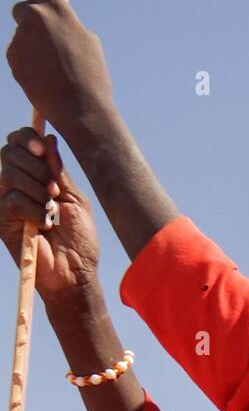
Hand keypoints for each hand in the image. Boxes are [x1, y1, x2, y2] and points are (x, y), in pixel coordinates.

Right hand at [0, 128, 99, 299]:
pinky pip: (13, 200)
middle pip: (9, 153)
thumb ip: (59, 171)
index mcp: (33, 177)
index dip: (27, 139)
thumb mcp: (74, 199)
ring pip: (11, 174)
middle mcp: (15, 186)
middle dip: (36, 168)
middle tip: (54, 192)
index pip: (18, 143)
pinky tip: (43, 226)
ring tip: (51, 214)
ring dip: (38, 193)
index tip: (43, 149)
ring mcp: (6, 203)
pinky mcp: (1, 221)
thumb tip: (48, 139)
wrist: (76, 272)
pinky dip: (34, 211)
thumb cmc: (80, 239)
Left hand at [6, 0, 113, 140]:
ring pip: (21, 35)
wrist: (80, 110)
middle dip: (30, 21)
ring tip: (51, 68)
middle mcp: (35, 18)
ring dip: (31, 45)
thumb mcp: (86, 40)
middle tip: (47, 42)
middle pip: (21, 8)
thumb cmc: (90, 76)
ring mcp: (21, 38)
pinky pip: (17, 54)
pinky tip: (43, 78)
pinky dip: (27, 63)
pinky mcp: (12, 58)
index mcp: (56, 8)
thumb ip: (67, 19)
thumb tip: (59, 0)